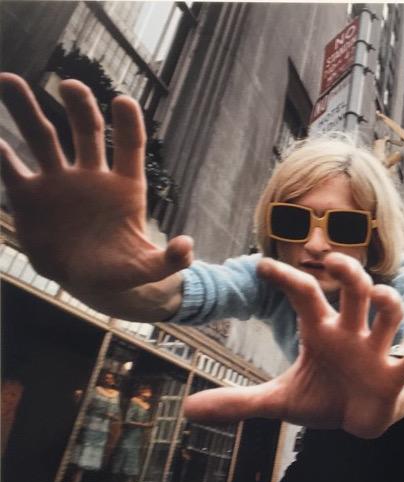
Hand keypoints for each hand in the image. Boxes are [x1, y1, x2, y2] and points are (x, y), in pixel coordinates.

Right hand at [0, 73, 192, 295]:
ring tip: (8, 79)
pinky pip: (11, 169)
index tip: (123, 101)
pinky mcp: (30, 197)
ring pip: (42, 138)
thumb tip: (187, 250)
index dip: (128, 124)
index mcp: (125, 186)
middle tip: (71, 84)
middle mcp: (91, 176)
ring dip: (26, 109)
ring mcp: (59, 183)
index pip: (129, 146)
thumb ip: (170, 260)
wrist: (88, 281)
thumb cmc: (122, 270)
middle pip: (85, 130)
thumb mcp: (148, 268)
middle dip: (79, 106)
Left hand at [182, 253, 403, 438]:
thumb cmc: (322, 397)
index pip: (304, 293)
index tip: (259, 265)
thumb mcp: (278, 401)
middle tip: (335, 260)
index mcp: (321, 331)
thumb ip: (237, 401)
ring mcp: (375, 351)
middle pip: (354, 288)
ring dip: (387, 303)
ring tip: (381, 300)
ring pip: (389, 314)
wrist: (358, 419)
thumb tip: (189, 410)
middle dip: (348, 271)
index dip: (285, 277)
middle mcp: (351, 332)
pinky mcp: (394, 376)